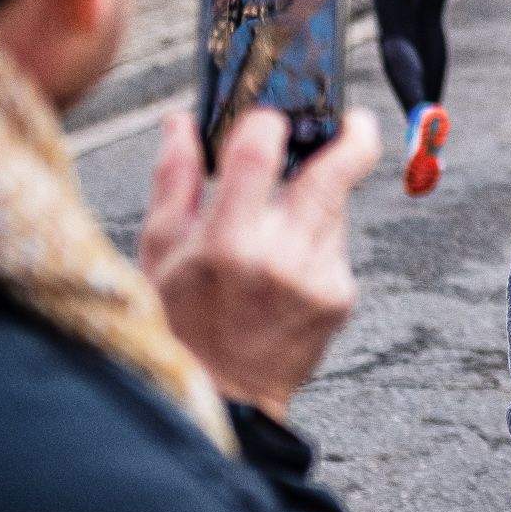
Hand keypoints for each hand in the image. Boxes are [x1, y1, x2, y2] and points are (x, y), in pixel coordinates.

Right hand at [138, 108, 380, 418]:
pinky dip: (316, 240)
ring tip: (279, 222)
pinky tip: (287, 264)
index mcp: (226, 243)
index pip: (259, 155)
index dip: (271, 122)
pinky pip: (335, 246)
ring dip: (317, 199)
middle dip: (352, 138)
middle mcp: (279, 258)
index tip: (273, 114)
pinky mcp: (340, 296)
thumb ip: (176, 179)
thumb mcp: (159, 251)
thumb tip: (181, 122)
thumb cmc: (181, 323)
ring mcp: (318, 279)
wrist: (225, 397)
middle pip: (334, 175)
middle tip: (350, 121)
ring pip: (335, 209)